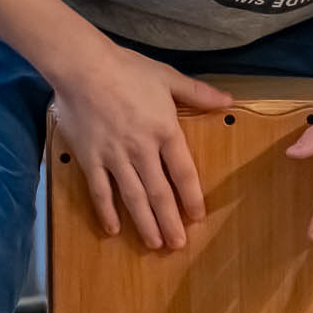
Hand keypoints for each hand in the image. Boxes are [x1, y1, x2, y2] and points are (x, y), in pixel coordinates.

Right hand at [49, 47, 230, 250]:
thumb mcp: (168, 77)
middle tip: (177, 245)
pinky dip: (106, 211)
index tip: (197, 216)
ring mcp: (114, 157)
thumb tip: (229, 101)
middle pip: (160, 193)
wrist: (84, 67)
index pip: (183, 173)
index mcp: (165, 131)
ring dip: (145, 223)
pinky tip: (113, 229)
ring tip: (155, 244)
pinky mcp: (90, 159)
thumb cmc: (128, 69)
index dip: (192, 198)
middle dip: (170, 221)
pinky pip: (100, 191)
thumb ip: (198, 93)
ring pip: (133, 197)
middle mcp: (142, 150)